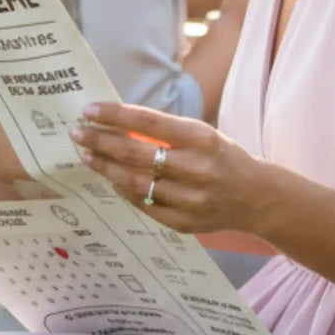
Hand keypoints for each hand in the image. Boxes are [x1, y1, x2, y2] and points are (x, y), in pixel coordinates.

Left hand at [70, 102, 267, 235]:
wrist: (256, 197)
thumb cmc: (222, 157)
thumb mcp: (201, 134)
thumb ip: (164, 131)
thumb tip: (118, 124)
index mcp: (201, 138)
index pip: (148, 122)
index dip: (115, 116)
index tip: (89, 110)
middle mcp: (196, 168)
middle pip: (136, 154)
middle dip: (101, 142)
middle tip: (77, 133)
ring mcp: (190, 199)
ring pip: (135, 183)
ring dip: (106, 168)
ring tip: (88, 155)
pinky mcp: (185, 223)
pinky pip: (144, 205)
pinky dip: (125, 191)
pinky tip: (112, 179)